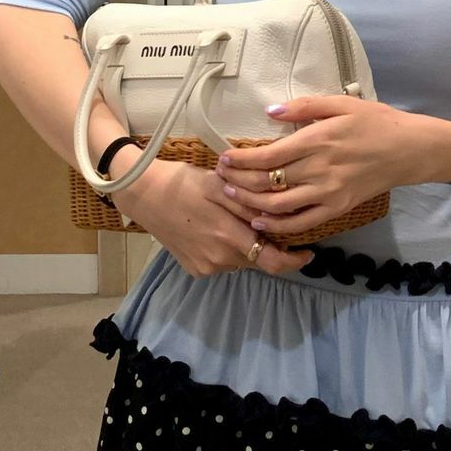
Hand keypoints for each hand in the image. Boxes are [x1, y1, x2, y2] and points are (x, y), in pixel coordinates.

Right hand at [113, 152, 316, 277]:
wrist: (142, 194)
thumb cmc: (182, 182)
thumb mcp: (220, 184)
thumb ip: (251, 202)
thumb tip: (278, 216)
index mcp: (228, 237)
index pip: (272, 262)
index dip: (294, 261)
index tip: (308, 253)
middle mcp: (219, 259)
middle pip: (257, 259)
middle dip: (268, 245)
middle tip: (270, 225)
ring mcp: (206, 267)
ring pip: (240, 260)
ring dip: (246, 245)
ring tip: (237, 221)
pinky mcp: (195, 269)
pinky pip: (222, 262)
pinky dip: (228, 248)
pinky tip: (217, 228)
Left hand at [214, 95, 421, 238]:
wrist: (409, 149)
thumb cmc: (375, 121)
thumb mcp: (341, 103)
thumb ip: (304, 107)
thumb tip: (269, 112)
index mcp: (317, 140)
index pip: (268, 156)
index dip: (241, 160)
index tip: (224, 158)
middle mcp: (319, 169)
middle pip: (266, 182)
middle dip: (237, 181)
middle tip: (220, 177)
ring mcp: (328, 193)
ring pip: (278, 206)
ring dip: (250, 204)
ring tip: (232, 195)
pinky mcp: (337, 208)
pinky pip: (301, 222)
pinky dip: (277, 226)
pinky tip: (260, 222)